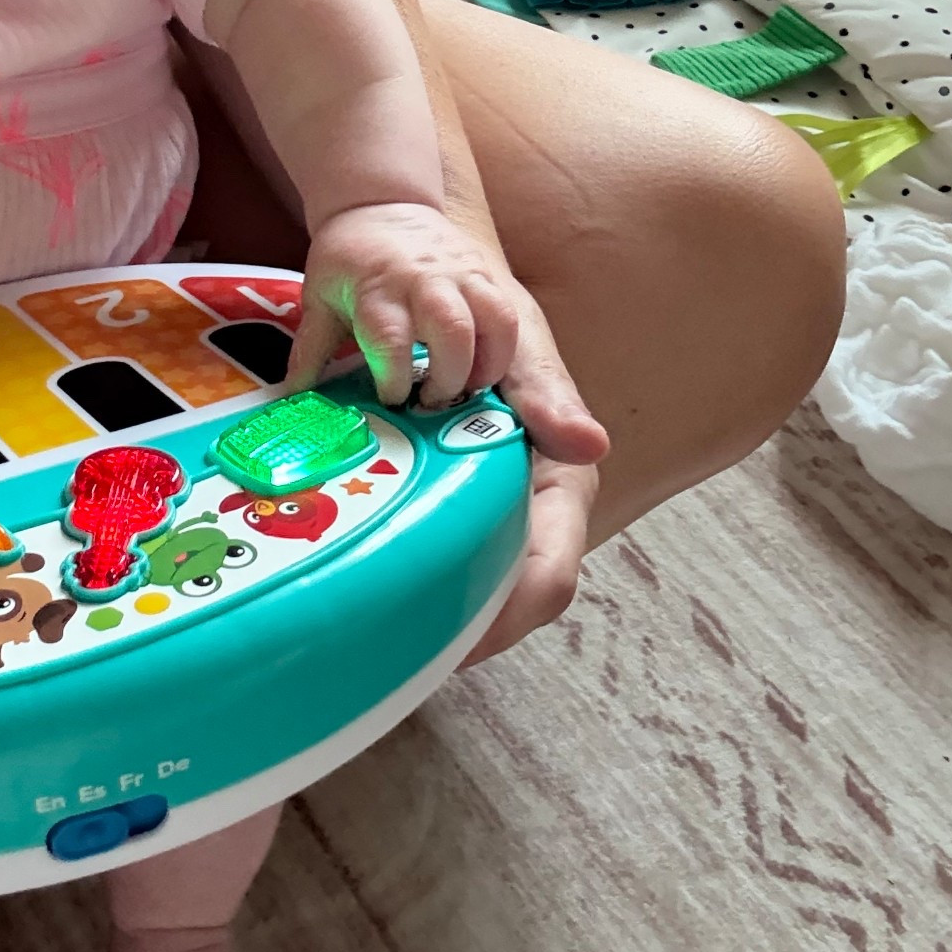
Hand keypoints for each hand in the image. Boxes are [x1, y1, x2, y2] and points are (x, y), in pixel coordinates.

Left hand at [287, 203, 611, 661]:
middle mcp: (528, 516)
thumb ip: (547, 398)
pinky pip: (435, 562)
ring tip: (371, 642)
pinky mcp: (450, 511)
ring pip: (470, 593)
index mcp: (560, 491)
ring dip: (430, 620)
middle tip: (395, 657)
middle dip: (461, 635)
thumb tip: (589, 444)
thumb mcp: (524, 354)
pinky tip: (362, 593)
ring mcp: (490, 519)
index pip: (550, 577)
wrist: (450, 293)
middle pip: (505, 603)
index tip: (458, 647)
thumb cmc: (499, 330)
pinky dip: (407, 581)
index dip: (509, 620)